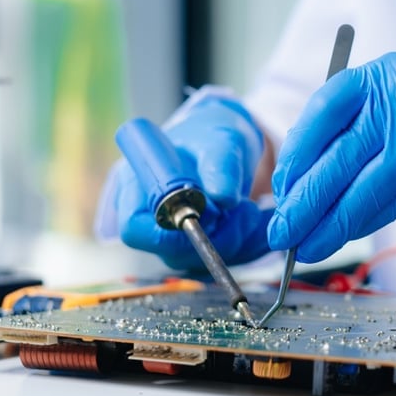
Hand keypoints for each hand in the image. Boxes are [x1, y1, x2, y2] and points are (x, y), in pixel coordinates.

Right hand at [107, 94, 272, 269]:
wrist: (225, 145)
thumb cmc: (212, 135)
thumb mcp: (221, 139)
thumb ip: (221, 165)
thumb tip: (224, 198)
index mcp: (138, 187)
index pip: (135, 229)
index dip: (169, 235)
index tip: (210, 216)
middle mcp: (150, 218)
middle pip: (173, 253)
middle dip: (217, 236)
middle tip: (246, 210)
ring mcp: (174, 237)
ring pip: (203, 261)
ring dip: (237, 240)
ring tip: (254, 210)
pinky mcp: (199, 247)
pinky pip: (225, 259)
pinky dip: (249, 244)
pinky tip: (260, 222)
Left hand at [268, 53, 395, 261]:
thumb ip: (352, 131)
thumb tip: (296, 183)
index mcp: (381, 74)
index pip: (324, 110)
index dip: (298, 153)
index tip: (281, 187)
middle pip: (341, 154)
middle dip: (306, 200)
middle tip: (282, 231)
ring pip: (366, 184)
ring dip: (333, 223)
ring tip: (306, 247)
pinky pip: (394, 199)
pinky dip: (365, 222)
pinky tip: (343, 237)